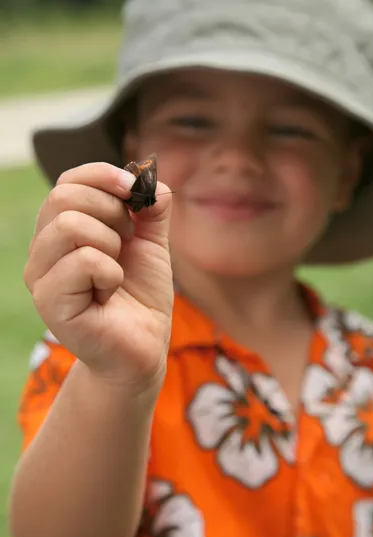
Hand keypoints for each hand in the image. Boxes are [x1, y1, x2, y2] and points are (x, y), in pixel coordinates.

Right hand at [24, 162, 172, 391]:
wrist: (144, 346)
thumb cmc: (141, 296)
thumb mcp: (151, 243)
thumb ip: (150, 209)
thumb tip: (147, 175)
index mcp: (63, 230)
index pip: (68, 182)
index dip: (104, 176)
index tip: (134, 192)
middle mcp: (44, 249)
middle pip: (63, 196)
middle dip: (111, 212)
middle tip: (126, 243)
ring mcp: (41, 276)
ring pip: (69, 225)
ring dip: (110, 244)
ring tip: (116, 272)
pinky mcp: (50, 302)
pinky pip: (83, 260)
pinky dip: (111, 273)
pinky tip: (110, 293)